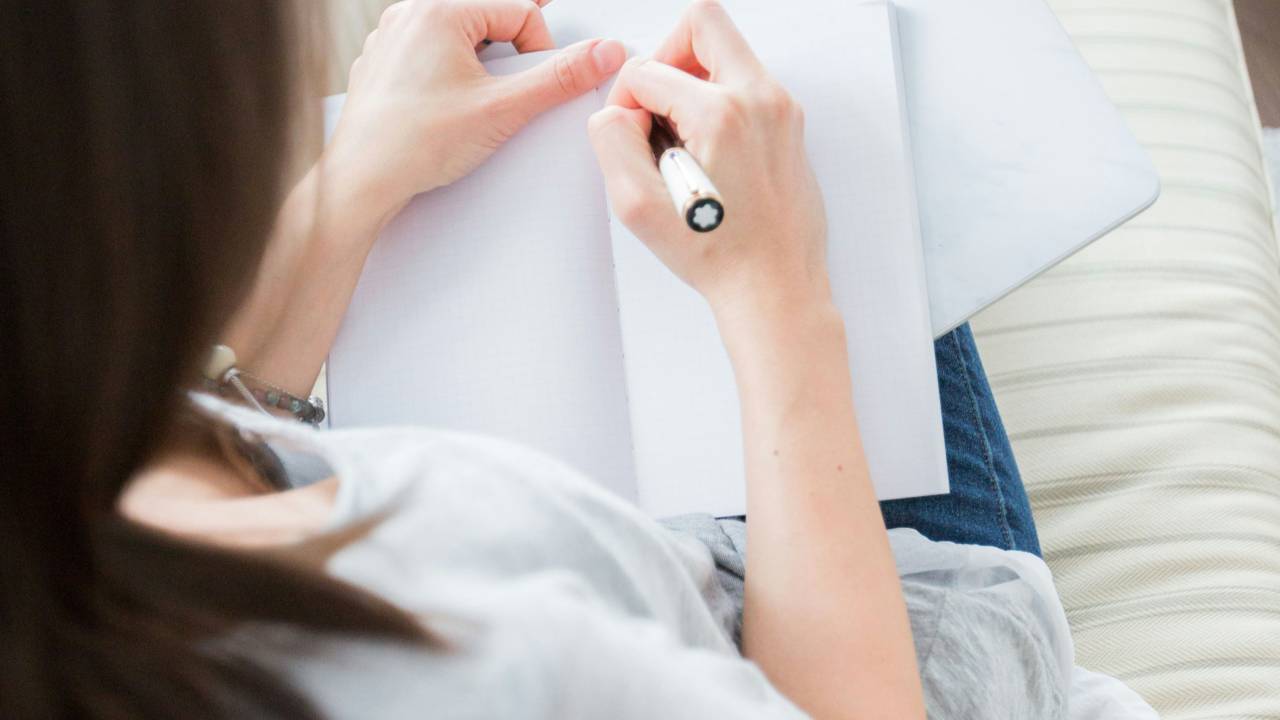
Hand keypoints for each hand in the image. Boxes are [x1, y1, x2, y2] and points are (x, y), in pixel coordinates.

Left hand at [326, 0, 626, 228]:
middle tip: (500, 97)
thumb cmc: (413, 143)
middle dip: (506, 59)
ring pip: (459, 39)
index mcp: (439, 10)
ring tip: (469, 107)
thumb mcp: (503, 109)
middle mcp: (410, 14)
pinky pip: (430, 55)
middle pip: (488, 21)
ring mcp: (391, 37)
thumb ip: (560, 78)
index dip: (539, 51)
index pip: (519, 11)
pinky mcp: (381, 63)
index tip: (531, 86)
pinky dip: (447, 77)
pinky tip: (445, 112)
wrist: (361, 181)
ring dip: (478, 68)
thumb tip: (601, 54)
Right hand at [587, 0, 826, 317]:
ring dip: (692, 81)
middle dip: (665, 56)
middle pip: (703, 23)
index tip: (631, 136)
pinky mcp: (790, 126)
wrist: (775, 289)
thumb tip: (619, 113)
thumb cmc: (720, 256)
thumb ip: (612, 141)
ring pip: (727, 53)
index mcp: (722, 113)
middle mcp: (760, 100)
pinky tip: (706, 153)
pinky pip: (746, 86)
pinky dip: (718, 103)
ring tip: (681, 137)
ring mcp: (782, 110)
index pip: (648, 70)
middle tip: (655, 103)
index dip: (624, 100)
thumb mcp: (638, 206)